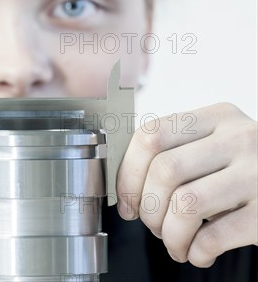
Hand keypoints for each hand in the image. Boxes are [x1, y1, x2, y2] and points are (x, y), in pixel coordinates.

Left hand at [116, 103, 256, 266]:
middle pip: (165, 170)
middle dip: (147, 208)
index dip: (128, 173)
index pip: (151, 135)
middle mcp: (239, 139)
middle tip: (152, 225)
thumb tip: (126, 189)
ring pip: (186, 204)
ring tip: (175, 242)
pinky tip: (199, 253)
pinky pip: (214, 236)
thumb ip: (178, 152)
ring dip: (169, 233)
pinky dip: (196, 251)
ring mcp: (257, 174)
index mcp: (218, 118)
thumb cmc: (247, 172)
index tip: (126, 201)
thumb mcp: (218, 146)